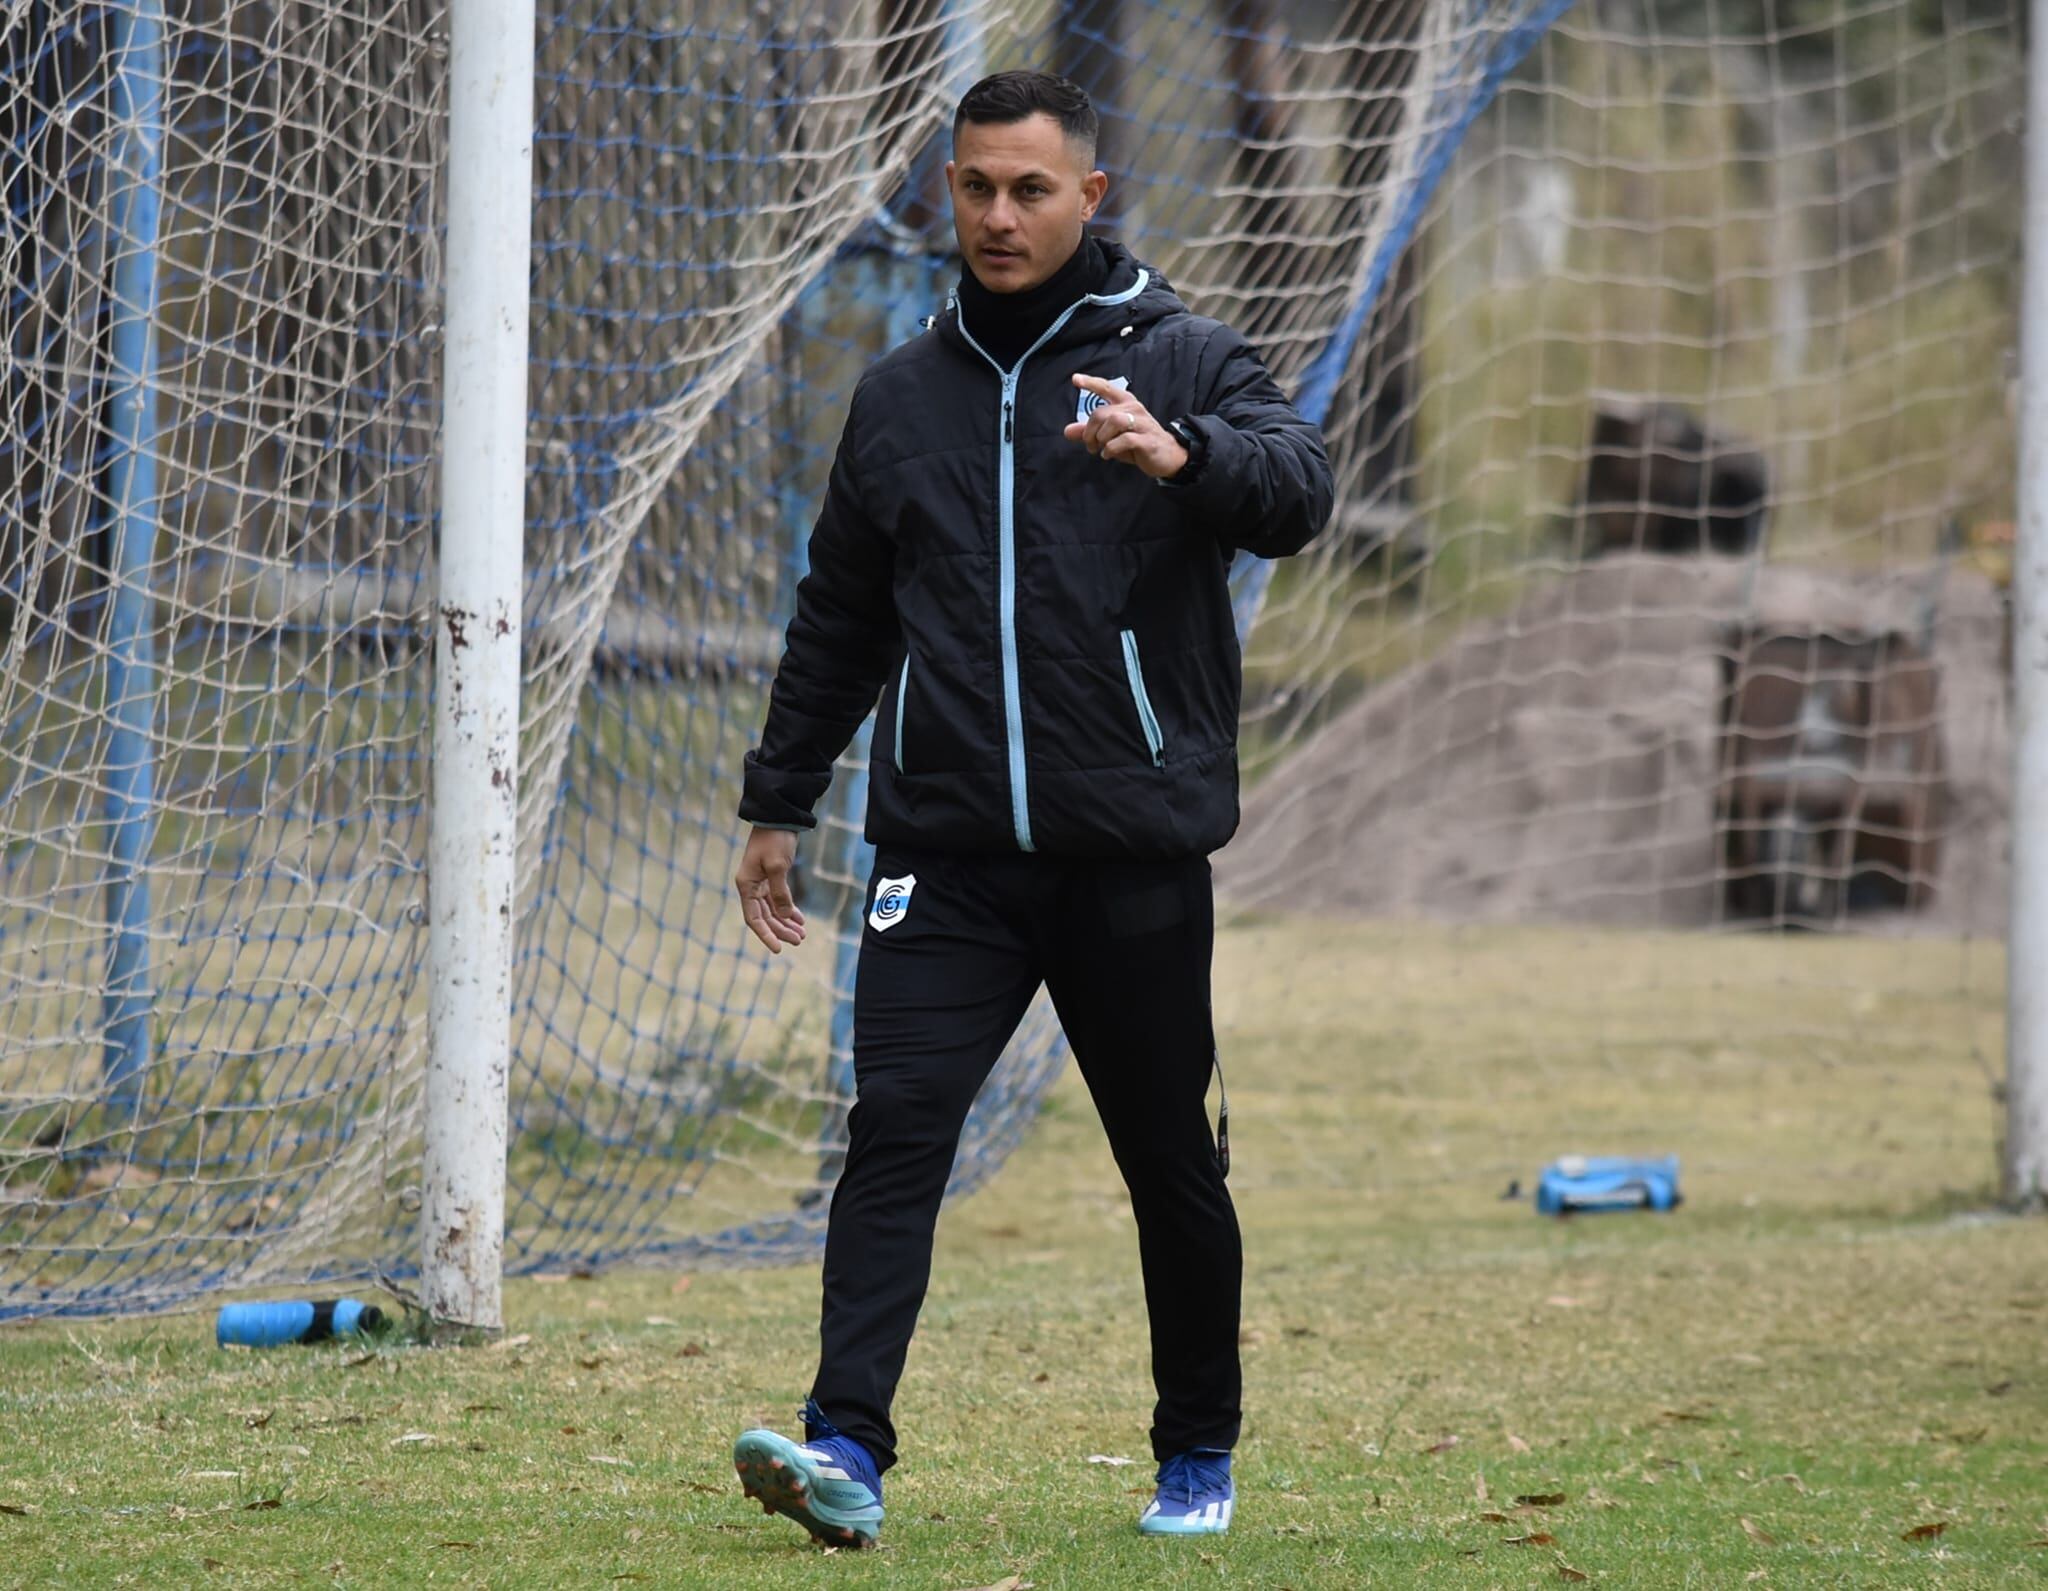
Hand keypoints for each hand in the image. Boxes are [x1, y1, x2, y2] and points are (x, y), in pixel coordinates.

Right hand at [734, 826, 805, 953]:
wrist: (779, 817)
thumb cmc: (775, 840)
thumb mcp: (778, 867)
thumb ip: (780, 894)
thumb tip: (783, 917)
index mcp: (746, 885)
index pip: (754, 918)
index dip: (765, 935)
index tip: (778, 949)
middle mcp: (750, 886)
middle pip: (765, 916)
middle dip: (781, 930)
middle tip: (799, 940)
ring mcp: (760, 882)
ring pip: (772, 910)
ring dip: (786, 922)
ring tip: (802, 934)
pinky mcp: (771, 877)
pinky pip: (778, 899)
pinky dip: (788, 909)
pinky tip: (799, 919)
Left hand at [1063, 374, 1189, 480]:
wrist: (1168, 456)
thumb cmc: (1137, 442)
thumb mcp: (1111, 436)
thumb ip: (1089, 432)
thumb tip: (1067, 431)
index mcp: (1126, 403)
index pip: (1106, 388)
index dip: (1090, 383)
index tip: (1075, 379)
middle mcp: (1134, 409)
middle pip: (1102, 412)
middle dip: (1089, 430)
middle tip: (1090, 445)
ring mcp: (1142, 424)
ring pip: (1114, 421)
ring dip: (1101, 438)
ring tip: (1099, 449)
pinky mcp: (1147, 440)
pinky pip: (1124, 440)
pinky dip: (1111, 448)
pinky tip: (1108, 454)